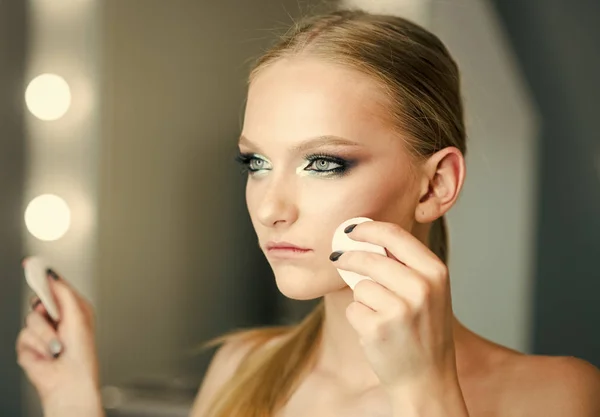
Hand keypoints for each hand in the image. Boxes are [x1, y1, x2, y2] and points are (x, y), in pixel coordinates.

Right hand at [16, 265, 102, 415]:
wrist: (69, 380)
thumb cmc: (82, 354)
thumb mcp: (78, 316)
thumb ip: (64, 294)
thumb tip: (52, 276)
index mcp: (73, 309)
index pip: (56, 287)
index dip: (44, 276)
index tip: (33, 264)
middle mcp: (57, 318)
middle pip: (38, 299)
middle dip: (45, 309)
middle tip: (55, 319)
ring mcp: (42, 331)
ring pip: (31, 319)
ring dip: (45, 334)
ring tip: (57, 345)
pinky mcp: (29, 345)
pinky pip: (24, 336)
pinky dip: (37, 346)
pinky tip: (48, 354)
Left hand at [330, 221, 467, 414]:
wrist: (427, 379)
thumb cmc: (424, 330)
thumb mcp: (428, 291)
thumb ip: (404, 263)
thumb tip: (363, 236)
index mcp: (435, 271)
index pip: (394, 234)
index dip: (367, 228)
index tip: (351, 229)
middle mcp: (421, 287)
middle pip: (369, 258)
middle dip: (348, 257)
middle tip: (338, 258)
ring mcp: (400, 308)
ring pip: (359, 285)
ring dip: (361, 297)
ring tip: (381, 315)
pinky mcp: (378, 327)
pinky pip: (354, 308)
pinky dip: (359, 317)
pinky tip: (377, 331)